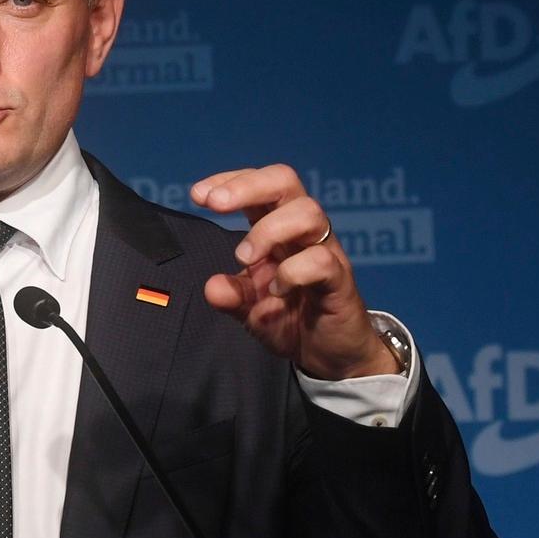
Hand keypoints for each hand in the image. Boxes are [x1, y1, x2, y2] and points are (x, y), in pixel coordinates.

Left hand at [191, 165, 397, 379]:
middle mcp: (303, 233)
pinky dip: (294, 271)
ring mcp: (326, 252)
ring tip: (245, 259)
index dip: (231, 181)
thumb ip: (232, 295)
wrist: (331, 356)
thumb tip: (212, 287)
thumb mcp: (251, 309)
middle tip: (215, 204)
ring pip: (307, 212)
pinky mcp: (340, 280)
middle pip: (285, 181)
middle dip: (247, 186)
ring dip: (267, 230)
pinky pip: (322, 260)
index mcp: (279, 230)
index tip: (198, 195)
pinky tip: (278, 290)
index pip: (260, 185)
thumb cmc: (293, 320)